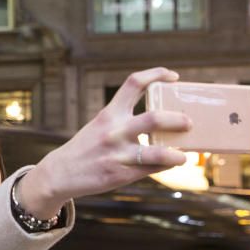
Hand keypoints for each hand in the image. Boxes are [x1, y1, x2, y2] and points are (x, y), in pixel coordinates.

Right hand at [18, 67, 191, 217]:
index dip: (157, 74)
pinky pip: (151, 170)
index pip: (134, 83)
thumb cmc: (86, 147)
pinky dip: (164, 167)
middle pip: (154, 118)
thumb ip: (125, 120)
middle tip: (188, 123)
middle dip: (178, 120)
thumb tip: (162, 120)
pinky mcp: (121, 175)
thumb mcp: (101, 125)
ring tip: (183, 156)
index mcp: (109, 113)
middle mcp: (114, 131)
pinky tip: (169, 165)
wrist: (61, 173)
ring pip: (157, 152)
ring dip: (176, 155)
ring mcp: (118, 154)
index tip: (174, 77)